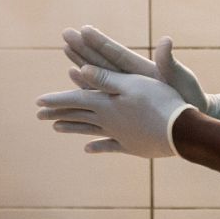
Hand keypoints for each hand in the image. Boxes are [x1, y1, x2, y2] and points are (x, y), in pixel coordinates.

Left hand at [37, 65, 194, 157]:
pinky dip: (97, 146)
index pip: (75, 99)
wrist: (181, 132)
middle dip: (58, 113)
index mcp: (106, 103)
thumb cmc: (160, 102)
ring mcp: (119, 135)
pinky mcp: (131, 146)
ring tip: (56, 127)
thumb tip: (81, 69)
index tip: (38, 101)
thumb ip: (106, 78)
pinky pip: (109, 146)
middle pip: (77, 115)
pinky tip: (88, 148)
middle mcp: (108, 120)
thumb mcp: (133, 84)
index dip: (56, 99)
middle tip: (39, 114)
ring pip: (89, 130)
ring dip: (72, 127)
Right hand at [63, 26, 219, 122]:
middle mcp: (129, 77)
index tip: (84, 28)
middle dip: (84, 47)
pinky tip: (75, 87)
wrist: (190, 118)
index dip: (100, 41)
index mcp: (140, 68)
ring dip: (81, 67)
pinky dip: (88, 95)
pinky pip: (101, 100)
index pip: (116, 52)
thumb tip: (166, 40)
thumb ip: (168, 61)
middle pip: (101, 60)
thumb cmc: (188, 95)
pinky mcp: (124, 107)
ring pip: (97, 78)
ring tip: (66, 54)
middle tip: (65, 33)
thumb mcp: (180, 78)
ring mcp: (125, 91)